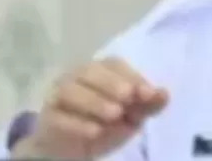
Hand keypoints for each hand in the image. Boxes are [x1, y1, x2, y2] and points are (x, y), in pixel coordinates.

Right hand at [13, 57, 168, 159]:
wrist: (73, 146)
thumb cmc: (105, 122)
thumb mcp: (132, 114)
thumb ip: (148, 104)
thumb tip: (164, 95)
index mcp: (100, 70)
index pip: (115, 65)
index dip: (132, 76)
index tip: (148, 94)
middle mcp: (77, 76)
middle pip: (90, 71)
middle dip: (112, 83)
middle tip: (129, 98)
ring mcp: (58, 95)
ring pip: (71, 91)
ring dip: (95, 101)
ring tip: (115, 114)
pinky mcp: (47, 118)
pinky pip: (58, 117)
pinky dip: (77, 123)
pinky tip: (94, 131)